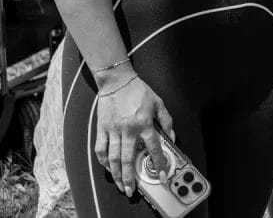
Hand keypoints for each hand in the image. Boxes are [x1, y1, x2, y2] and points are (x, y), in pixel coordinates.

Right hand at [93, 71, 174, 196]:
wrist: (117, 81)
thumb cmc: (139, 91)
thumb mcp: (159, 103)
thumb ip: (166, 122)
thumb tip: (171, 138)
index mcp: (144, 124)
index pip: (154, 149)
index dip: (159, 164)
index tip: (162, 176)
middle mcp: (128, 130)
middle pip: (128, 160)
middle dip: (130, 178)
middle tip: (132, 190)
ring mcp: (113, 130)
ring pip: (112, 158)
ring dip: (116, 174)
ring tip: (121, 185)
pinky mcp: (102, 129)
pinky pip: (100, 149)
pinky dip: (103, 162)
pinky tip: (108, 169)